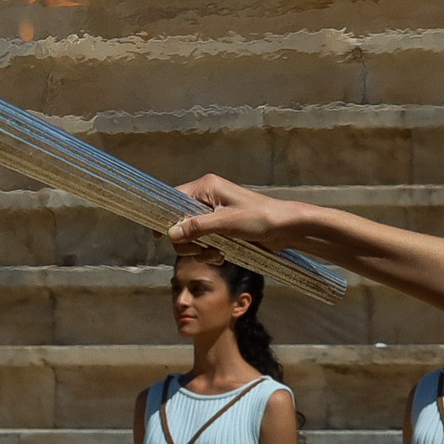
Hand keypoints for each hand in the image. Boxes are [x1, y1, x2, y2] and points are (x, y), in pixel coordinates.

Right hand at [172, 173, 310, 254]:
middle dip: (187, 241)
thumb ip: (197, 227)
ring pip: (190, 236)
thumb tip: (171, 233)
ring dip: (199, 250)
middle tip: (200, 250)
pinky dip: (208, 252)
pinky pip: (202, 242)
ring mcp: (212, 214)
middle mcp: (206, 198)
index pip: (173, 198)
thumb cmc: (259, 218)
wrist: (284, 228)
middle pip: (179, 221)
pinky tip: (221, 255)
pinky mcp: (219, 228)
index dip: (164, 217)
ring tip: (216, 254)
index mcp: (207, 188)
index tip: (159, 236)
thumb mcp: (226, 223)